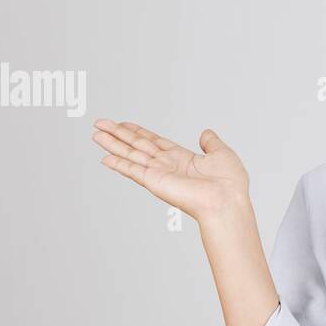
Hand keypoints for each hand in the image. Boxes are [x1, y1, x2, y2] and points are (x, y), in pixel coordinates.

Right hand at [92, 119, 249, 219]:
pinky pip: (133, 170)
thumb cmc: (229, 184)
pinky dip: (119, 164)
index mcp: (182, 158)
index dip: (138, 132)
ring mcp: (159, 174)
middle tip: (100, 123)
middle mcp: (167, 166)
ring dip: (112, 144)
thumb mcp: (222, 153)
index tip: (123, 123)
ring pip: (131, 154)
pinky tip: (104, 158)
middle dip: (118, 134)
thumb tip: (206, 132)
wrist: (227, 201)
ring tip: (96, 134)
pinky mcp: (154, 182)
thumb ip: (211, 142)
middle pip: (137, 145)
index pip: (154, 142)